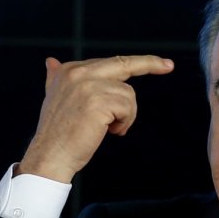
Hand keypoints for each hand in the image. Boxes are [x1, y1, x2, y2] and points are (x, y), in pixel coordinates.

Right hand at [17, 55, 173, 182]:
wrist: (50, 155)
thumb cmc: (58, 133)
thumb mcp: (55, 99)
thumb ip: (56, 78)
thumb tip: (51, 62)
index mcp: (69, 70)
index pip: (110, 62)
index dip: (137, 62)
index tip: (160, 62)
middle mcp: (77, 73)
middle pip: (124, 64)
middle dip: (150, 63)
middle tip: (169, 66)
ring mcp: (88, 86)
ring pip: (128, 94)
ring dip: (126, 115)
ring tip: (110, 128)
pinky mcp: (98, 101)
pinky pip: (128, 107)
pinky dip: (125, 122)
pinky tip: (110, 131)